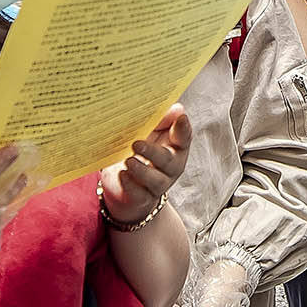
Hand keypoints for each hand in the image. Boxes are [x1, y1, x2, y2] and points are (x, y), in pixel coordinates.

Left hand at [102, 106, 192, 224]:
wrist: (124, 185)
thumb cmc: (140, 152)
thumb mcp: (148, 132)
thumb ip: (160, 120)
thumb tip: (176, 109)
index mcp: (174, 147)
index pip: (184, 138)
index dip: (183, 129)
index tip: (180, 118)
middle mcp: (170, 167)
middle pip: (169, 161)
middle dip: (154, 152)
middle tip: (137, 143)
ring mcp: (157, 184)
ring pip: (156, 180)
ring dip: (142, 170)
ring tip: (129, 161)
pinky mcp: (142, 198)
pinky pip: (139, 194)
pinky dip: (131, 184)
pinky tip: (122, 175)